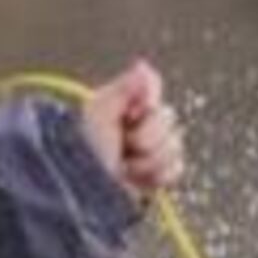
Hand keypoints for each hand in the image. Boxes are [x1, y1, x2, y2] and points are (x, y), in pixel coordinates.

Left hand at [82, 60, 185, 200]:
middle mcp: (137, 124)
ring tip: (124, 167)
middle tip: (123, 147)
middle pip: (169, 120)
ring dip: (148, 160)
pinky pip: (176, 169)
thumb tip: (144, 65)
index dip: (146, 107)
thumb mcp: (99, 113)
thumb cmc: (82, 150)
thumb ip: (123, 88)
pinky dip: (156, 176)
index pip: (153, 94)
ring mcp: (148, 151)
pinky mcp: (155, 175)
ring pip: (174, 147)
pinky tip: (136, 179)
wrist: (81, 192)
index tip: (128, 115)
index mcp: (122, 106)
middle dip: (146, 137)